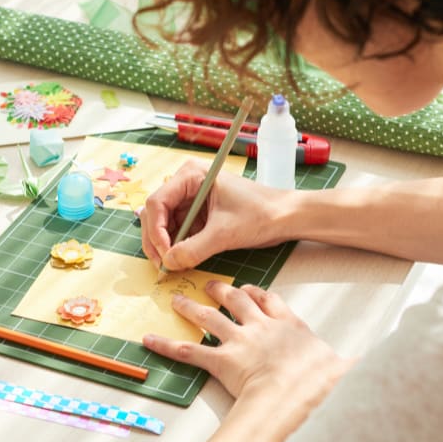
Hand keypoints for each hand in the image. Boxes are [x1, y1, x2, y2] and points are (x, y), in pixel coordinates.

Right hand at [141, 160, 289, 271]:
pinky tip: (180, 260)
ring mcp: (192, 199)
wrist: (286, 218)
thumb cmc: (262, 213)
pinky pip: (179, 231)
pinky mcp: (199, 214)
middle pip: (157, 214)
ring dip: (166, 246)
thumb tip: (169, 263)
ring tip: (172, 266)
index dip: (156, 230)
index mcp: (191, 175)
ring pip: (166, 225)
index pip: (158, 202)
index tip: (164, 254)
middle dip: (158, 241)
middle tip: (163, 266)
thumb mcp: (225, 234)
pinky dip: (177, 247)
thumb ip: (194, 249)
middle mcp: (187, 184)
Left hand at [143, 282, 350, 400]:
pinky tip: (149, 340)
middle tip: (209, 284)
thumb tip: (361, 370)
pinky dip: (166, 344)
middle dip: (221, 291)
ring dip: (191, 308)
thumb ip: (345, 367)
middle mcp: (261, 326)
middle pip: (237, 301)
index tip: (249, 289)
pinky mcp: (221, 359)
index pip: (270, 301)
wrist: (300, 389)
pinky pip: (188, 350)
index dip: (258, 295)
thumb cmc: (322, 380)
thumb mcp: (340, 369)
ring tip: (176, 301)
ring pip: (209, 317)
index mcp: (288, 325)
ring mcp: (239, 340)